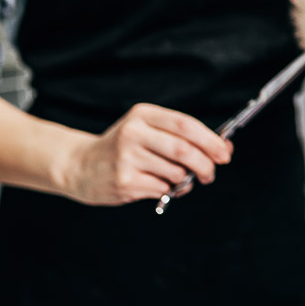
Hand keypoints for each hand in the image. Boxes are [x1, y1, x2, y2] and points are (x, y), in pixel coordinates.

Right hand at [54, 103, 231, 205]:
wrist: (80, 166)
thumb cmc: (124, 148)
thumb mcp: (149, 132)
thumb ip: (184, 137)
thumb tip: (224, 147)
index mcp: (143, 115)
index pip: (185, 125)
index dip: (210, 140)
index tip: (225, 154)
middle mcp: (133, 133)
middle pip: (183, 150)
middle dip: (205, 165)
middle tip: (210, 174)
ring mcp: (126, 157)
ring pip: (175, 172)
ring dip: (185, 180)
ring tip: (177, 180)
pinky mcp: (124, 180)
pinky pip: (161, 188)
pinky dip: (169, 190)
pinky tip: (158, 185)